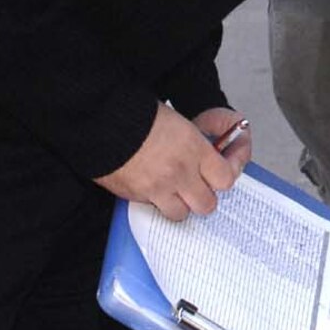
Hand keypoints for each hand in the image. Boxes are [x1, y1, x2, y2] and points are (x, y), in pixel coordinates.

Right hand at [94, 102, 242, 220]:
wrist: (100, 121)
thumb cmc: (138, 115)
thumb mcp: (180, 122)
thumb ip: (199, 144)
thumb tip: (212, 153)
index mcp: (194, 149)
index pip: (227, 178)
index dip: (229, 174)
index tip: (227, 166)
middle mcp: (179, 172)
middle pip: (208, 204)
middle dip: (205, 196)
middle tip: (199, 184)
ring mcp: (156, 188)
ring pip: (181, 214)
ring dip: (181, 204)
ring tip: (174, 190)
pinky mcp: (135, 196)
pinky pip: (154, 209)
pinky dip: (156, 202)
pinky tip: (152, 186)